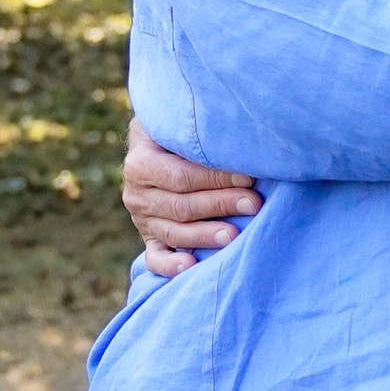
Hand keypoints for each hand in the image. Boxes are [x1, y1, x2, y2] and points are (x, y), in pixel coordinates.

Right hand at [122, 114, 259, 278]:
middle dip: (220, 204)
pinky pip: (156, 259)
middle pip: (181, 206)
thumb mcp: (177, 124)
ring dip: (205, 236)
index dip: (216, 178)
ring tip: (234, 236)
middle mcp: (136, 194)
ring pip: (174, 233)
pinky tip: (190, 266)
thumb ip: (195, 134)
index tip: (249, 177)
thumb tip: (238, 142)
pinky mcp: (150, 239)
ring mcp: (142, 220)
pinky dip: (170, 266)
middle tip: (253, 204)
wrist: (153, 146)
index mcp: (140, 164)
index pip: (181, 177)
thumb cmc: (176, 132)